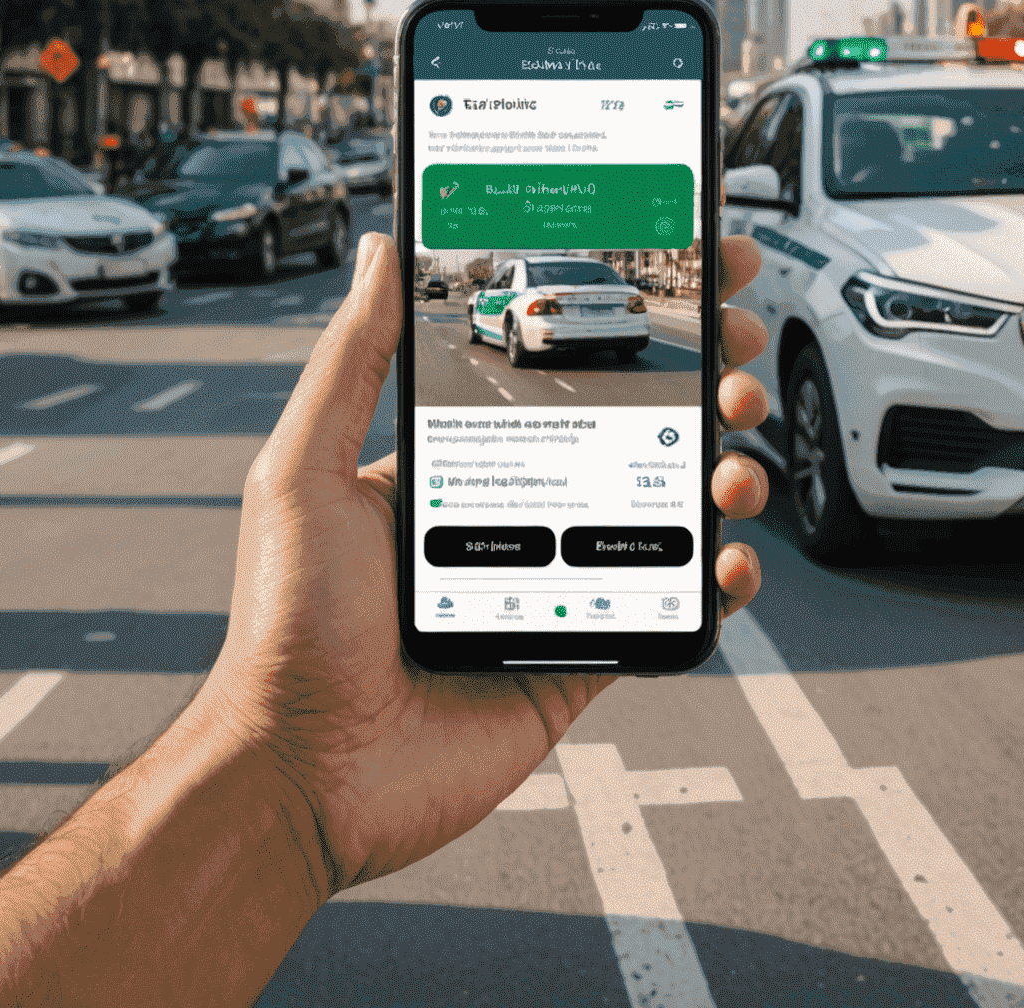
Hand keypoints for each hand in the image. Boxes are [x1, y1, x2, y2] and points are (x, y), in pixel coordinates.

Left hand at [190, 231, 770, 899]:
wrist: (304, 770)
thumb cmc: (286, 622)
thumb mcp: (306, 469)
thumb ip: (353, 361)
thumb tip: (378, 253)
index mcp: (468, 461)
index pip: (567, 374)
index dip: (633, 325)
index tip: (688, 275)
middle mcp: (524, 513)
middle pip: (641, 430)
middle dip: (705, 380)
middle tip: (737, 352)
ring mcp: (562, 582)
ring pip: (672, 510)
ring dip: (727, 470)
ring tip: (735, 462)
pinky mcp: (589, 653)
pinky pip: (676, 607)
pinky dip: (722, 580)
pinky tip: (730, 557)